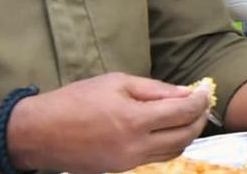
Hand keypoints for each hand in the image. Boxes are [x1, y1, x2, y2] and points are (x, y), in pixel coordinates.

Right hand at [8, 72, 210, 172]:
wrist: (41, 132)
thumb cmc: (75, 100)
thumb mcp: (116, 82)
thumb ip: (153, 89)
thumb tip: (182, 93)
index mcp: (135, 120)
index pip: (182, 113)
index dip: (199, 101)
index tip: (205, 90)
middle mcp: (136, 146)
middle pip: (184, 136)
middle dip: (199, 119)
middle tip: (202, 103)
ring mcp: (129, 161)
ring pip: (173, 151)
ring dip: (187, 134)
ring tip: (189, 115)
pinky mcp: (122, 168)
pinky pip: (156, 157)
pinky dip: (170, 143)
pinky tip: (168, 128)